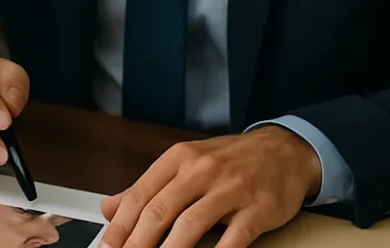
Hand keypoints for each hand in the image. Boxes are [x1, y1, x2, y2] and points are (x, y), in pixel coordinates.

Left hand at [99, 126, 321, 247]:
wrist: (283, 150)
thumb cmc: (228, 160)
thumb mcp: (184, 164)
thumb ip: (147, 187)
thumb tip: (109, 208)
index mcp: (177, 158)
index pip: (140, 194)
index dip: (120, 225)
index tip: (106, 246)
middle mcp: (200, 170)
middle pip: (160, 210)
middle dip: (137, 242)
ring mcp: (230, 188)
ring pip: (191, 224)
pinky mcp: (257, 208)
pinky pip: (234, 237)